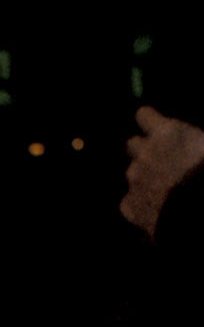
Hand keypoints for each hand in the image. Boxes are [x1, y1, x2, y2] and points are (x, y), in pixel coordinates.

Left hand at [121, 107, 203, 239]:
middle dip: (143, 150)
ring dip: (143, 178)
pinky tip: (155, 211)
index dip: (149, 122)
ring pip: (132, 174)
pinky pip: (130, 202)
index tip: (157, 129)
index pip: (144, 115)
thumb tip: (195, 142)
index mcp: (165, 133)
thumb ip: (194, 140)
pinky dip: (139, 204)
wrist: (198, 207)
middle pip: (132, 144)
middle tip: (161, 161)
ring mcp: (134, 179)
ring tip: (163, 190)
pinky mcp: (128, 205)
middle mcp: (144, 153)